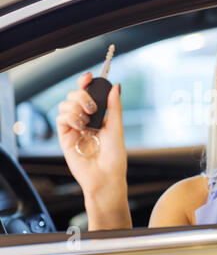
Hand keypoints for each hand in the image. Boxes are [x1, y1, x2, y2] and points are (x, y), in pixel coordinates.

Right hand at [56, 71, 126, 202]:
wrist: (106, 177)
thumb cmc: (115, 157)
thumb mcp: (117, 128)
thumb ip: (114, 107)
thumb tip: (116, 86)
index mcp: (99, 116)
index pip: (89, 94)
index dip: (86, 83)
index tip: (89, 77)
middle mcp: (86, 120)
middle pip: (74, 95)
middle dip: (82, 95)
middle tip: (92, 107)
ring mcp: (74, 128)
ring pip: (65, 105)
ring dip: (76, 107)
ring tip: (87, 121)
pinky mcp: (65, 137)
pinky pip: (60, 119)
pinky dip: (69, 117)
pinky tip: (80, 125)